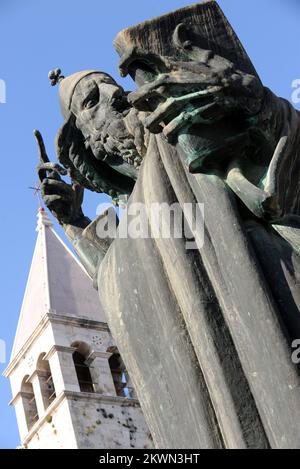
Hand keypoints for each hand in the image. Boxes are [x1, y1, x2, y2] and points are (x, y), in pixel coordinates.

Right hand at [34, 130, 84, 224]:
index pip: (44, 157)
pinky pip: (53, 195)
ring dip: (63, 186)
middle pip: (40, 166)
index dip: (40, 145)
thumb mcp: (78, 182)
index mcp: (53, 174)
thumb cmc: (76, 198)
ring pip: (49, 182)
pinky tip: (69, 202)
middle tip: (63, 170)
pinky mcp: (46, 201)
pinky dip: (64, 197)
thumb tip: (71, 167)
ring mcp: (44, 191)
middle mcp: (46, 180)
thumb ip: (74, 174)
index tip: (35, 131)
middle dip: (51, 165)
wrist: (75, 214)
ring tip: (72, 193)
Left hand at [127, 52, 263, 141]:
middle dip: (137, 105)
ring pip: (150, 120)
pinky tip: (171, 135)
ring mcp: (179, 101)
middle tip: (144, 109)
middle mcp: (171, 83)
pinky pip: (169, 131)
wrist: (239, 90)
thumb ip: (187, 46)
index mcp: (171, 67)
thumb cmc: (221, 73)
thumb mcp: (204, 56)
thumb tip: (179, 30)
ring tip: (156, 127)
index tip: (122, 71)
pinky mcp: (189, 116)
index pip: (140, 55)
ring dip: (152, 126)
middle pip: (137, 97)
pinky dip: (169, 135)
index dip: (125, 60)